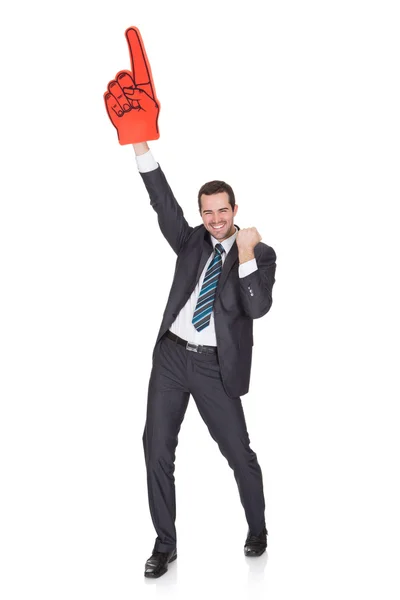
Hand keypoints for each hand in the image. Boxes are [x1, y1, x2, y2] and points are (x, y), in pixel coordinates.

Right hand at [104, 27, 159, 144]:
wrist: (138, 136)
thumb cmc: (148, 121)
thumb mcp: (151, 106)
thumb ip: (142, 95)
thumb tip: (128, 89)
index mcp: (142, 84)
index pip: (138, 63)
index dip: (135, 47)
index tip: (130, 30)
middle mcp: (130, 85)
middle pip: (123, 75)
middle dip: (127, 89)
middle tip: (133, 103)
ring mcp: (119, 92)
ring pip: (114, 86)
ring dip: (122, 101)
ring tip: (129, 110)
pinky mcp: (110, 101)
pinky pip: (108, 97)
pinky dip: (116, 107)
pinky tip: (122, 113)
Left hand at [236, 227, 261, 252]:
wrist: (246, 249)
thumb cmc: (252, 245)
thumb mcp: (258, 239)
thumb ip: (258, 234)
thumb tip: (257, 232)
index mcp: (254, 230)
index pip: (253, 228)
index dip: (252, 232)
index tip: (251, 235)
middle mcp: (249, 230)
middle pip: (248, 229)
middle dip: (248, 232)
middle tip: (248, 238)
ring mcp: (244, 231)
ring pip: (244, 230)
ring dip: (244, 233)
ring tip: (245, 239)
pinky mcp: (239, 232)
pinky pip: (240, 231)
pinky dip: (241, 234)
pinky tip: (242, 238)